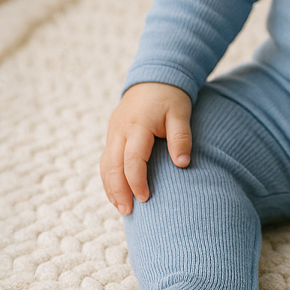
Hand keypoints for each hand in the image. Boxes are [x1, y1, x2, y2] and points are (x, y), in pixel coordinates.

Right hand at [100, 82, 191, 214]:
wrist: (155, 77)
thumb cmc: (171, 97)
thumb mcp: (181, 114)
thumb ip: (181, 138)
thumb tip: (183, 164)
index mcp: (137, 125)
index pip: (132, 159)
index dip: (136, 180)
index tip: (145, 198)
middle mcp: (120, 129)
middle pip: (112, 165)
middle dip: (118, 191)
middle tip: (128, 212)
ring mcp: (113, 132)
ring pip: (105, 164)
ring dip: (111, 187)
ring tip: (121, 208)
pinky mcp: (112, 134)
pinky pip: (106, 160)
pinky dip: (109, 178)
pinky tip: (117, 192)